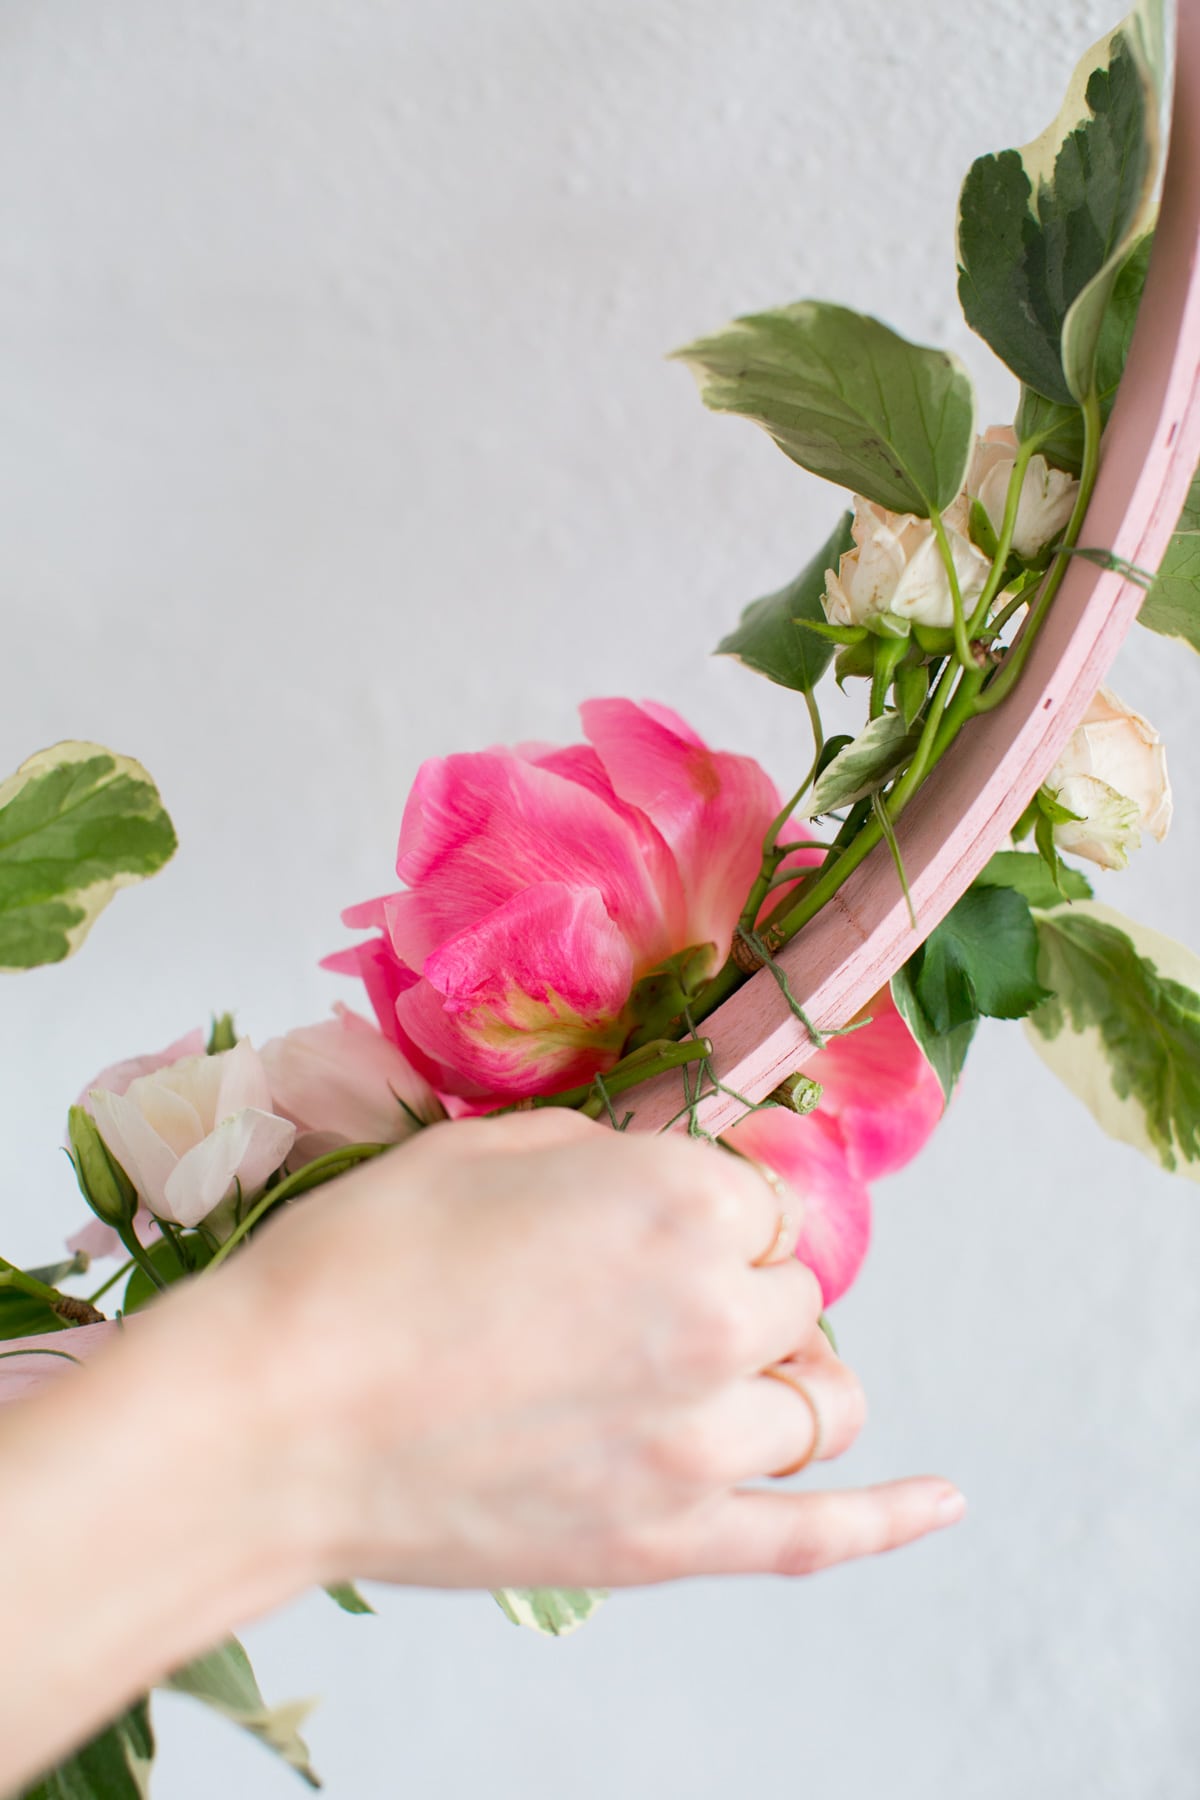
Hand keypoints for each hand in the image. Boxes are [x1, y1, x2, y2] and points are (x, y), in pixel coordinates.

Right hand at [226, 1110, 964, 1590]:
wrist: (274, 1420)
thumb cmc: (358, 1269)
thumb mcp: (482, 1148)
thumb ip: (606, 1150)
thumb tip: (657, 1166)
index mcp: (682, 1201)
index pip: (764, 1196)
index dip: (706, 1205)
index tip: (659, 1217)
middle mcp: (718, 1315)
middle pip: (793, 1293)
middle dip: (736, 1283)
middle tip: (643, 1294)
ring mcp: (701, 1440)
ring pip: (818, 1401)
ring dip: (778, 1376)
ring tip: (713, 1371)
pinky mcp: (668, 1540)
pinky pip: (816, 1537)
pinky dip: (890, 1518)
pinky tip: (941, 1500)